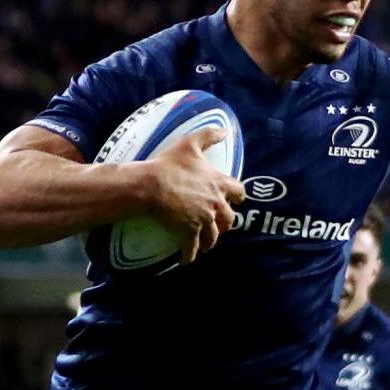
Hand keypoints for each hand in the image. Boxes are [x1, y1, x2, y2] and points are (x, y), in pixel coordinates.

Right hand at [140, 126, 244, 263]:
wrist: (151, 185)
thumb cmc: (170, 164)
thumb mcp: (190, 143)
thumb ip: (209, 135)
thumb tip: (226, 130)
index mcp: (219, 183)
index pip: (239, 192)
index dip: (238, 197)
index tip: (237, 200)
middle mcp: (215, 203)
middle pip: (229, 219)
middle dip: (225, 223)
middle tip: (218, 225)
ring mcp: (203, 220)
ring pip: (213, 236)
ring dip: (210, 241)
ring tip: (204, 244)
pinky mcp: (189, 232)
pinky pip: (192, 249)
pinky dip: (190, 255)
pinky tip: (186, 260)